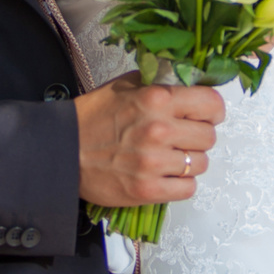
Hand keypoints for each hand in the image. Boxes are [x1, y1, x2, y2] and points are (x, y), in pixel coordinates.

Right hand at [74, 70, 224, 209]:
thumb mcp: (126, 85)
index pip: (212, 104)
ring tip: (168, 158)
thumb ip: (161, 83)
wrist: (62, 150)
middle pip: (209, 137)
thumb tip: (193, 84)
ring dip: (189, 162)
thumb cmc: (93, 116)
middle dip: (198, 137)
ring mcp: (153, 162)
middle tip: (181, 138)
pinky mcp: (147, 189)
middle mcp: (158, 129)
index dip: (212, 111)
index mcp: (156, 99)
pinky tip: (165, 176)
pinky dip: (180, 184)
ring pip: (200, 164)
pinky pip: (188, 189)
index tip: (204, 116)